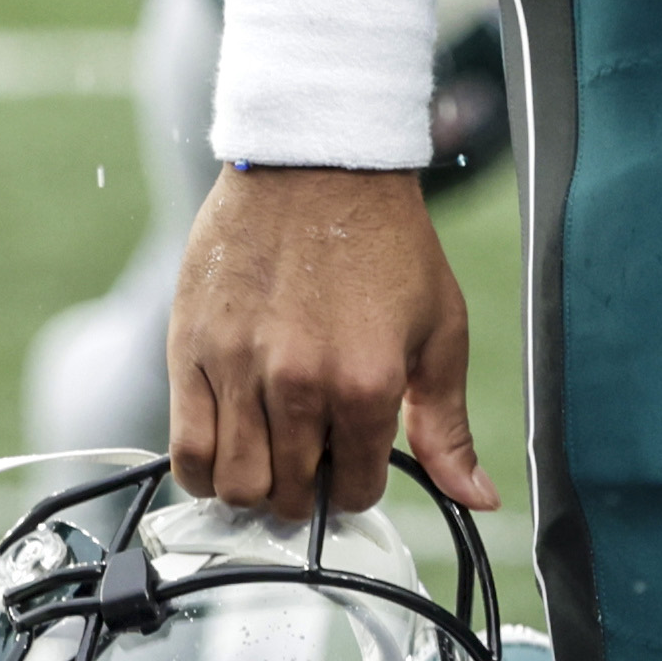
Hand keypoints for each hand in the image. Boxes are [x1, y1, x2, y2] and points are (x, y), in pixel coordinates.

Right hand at [172, 163, 486, 517]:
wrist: (318, 163)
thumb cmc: (384, 241)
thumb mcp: (440, 329)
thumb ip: (449, 424)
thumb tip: (477, 497)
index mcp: (366, 383)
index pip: (356, 491)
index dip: (358, 485)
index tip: (352, 462)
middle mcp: (298, 384)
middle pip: (290, 496)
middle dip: (306, 492)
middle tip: (310, 457)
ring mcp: (237, 368)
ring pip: (236, 485)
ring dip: (256, 487)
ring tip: (270, 455)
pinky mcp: (189, 350)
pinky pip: (185, 450)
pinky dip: (202, 472)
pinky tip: (225, 455)